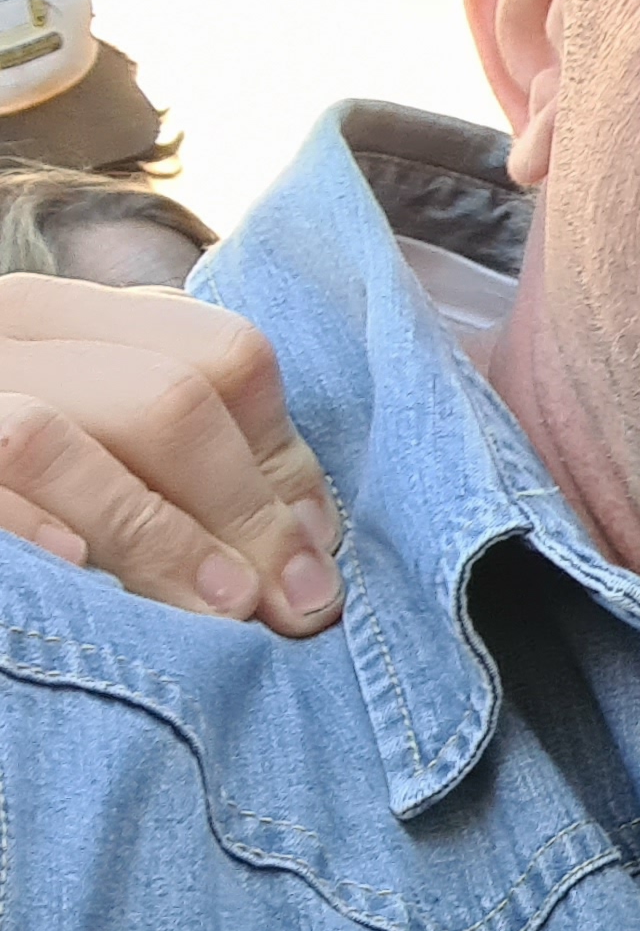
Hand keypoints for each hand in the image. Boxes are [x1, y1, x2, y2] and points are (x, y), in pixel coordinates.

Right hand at [0, 274, 341, 632]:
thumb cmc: (25, 474)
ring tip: (226, 614)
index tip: (317, 549)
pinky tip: (76, 576)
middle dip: (246, 511)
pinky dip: (32, 532)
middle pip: (164, 400)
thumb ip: (176, 454)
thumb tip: (302, 546)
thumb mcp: (95, 426)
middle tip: (296, 608)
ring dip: (157, 538)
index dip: (285, 459)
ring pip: (58, 441)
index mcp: (62, 316)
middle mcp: (7, 338)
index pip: (222, 355)